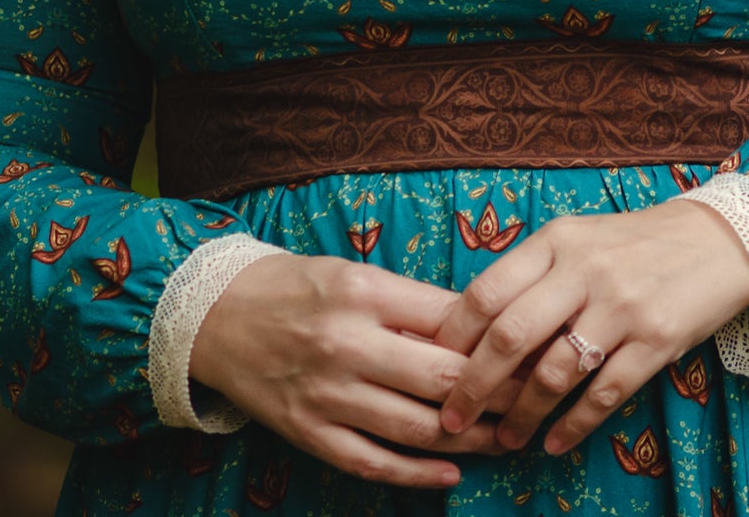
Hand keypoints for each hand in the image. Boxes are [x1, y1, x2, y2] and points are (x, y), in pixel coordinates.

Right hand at [189, 253, 534, 488]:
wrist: (213, 317)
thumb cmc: (296, 289)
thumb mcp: (355, 275)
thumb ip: (412, 302)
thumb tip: (480, 328)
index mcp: (364, 293)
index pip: (450, 319)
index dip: (499, 339)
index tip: (534, 349)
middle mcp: (346, 344)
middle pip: (441, 377)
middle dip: (498, 393)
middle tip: (535, 399)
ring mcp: (325, 394)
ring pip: (415, 426)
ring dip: (469, 438)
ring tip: (506, 438)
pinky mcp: (307, 432)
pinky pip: (371, 462)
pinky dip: (415, 474)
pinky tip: (451, 473)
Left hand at [432, 197, 748, 456]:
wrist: (721, 240)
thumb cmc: (636, 243)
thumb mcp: (580, 238)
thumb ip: (533, 273)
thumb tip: (472, 326)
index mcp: (558, 241)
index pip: (487, 291)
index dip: (453, 336)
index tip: (434, 367)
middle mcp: (586, 271)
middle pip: (510, 335)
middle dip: (473, 385)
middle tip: (451, 418)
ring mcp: (622, 306)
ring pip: (554, 371)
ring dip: (522, 414)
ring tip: (506, 439)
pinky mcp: (657, 340)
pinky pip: (604, 393)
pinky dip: (573, 424)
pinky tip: (555, 442)